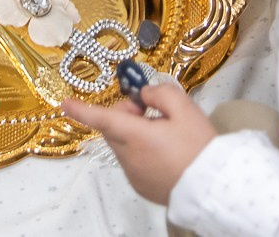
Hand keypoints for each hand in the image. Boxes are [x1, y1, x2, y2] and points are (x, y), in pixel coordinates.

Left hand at [62, 78, 217, 206]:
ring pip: (124, 145)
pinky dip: (142, 152)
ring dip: (136, 134)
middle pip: (115, 128)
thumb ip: (159, 92)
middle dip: (128, 115)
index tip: (64, 103)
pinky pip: (133, 162)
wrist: (214, 186)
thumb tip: (143, 94)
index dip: (82, 109)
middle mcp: (128, 157)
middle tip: (154, 112)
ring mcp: (133, 175)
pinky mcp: (141, 186)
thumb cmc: (199, 146)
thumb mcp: (185, 108)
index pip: (101, 118)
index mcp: (135, 136)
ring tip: (167, 135)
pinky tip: (167, 154)